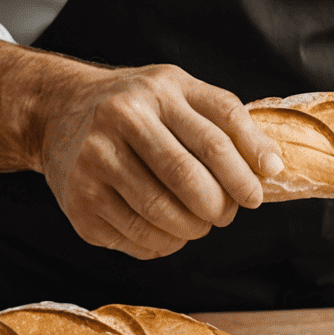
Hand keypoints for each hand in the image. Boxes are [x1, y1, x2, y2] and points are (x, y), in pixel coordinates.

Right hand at [38, 63, 284, 261]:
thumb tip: (274, 166)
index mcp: (159, 91)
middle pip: (187, 178)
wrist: (59, 111)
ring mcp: (95, 161)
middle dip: (219, 206)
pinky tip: (168, 232)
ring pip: (161, 214)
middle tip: (227, 214)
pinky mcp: (80, 201)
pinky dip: (163, 243)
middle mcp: (122, 120)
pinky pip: (135, 237)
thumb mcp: (182, 92)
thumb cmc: (138, 105)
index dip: (245, 171)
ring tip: (199, 224)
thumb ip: (229, 121)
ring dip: (192, 229)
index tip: (258, 195)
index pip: (215, 137)